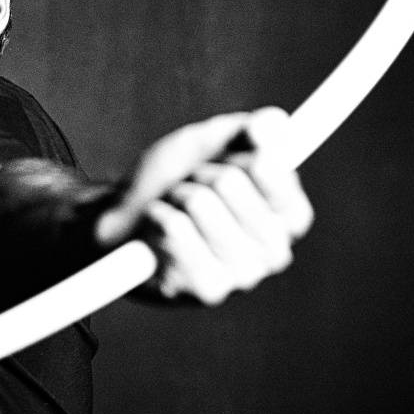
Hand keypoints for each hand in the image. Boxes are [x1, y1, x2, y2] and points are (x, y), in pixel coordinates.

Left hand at [93, 107, 312, 304]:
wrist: (123, 222)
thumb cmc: (173, 182)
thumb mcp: (210, 143)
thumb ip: (249, 129)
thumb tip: (275, 123)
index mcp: (289, 214)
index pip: (273, 166)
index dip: (238, 153)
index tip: (225, 160)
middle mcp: (276, 250)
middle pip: (231, 180)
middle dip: (199, 174)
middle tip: (191, 189)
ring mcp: (244, 274)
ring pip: (200, 203)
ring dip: (175, 197)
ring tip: (174, 211)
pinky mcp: (209, 290)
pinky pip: (175, 229)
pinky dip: (157, 217)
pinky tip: (159, 233)